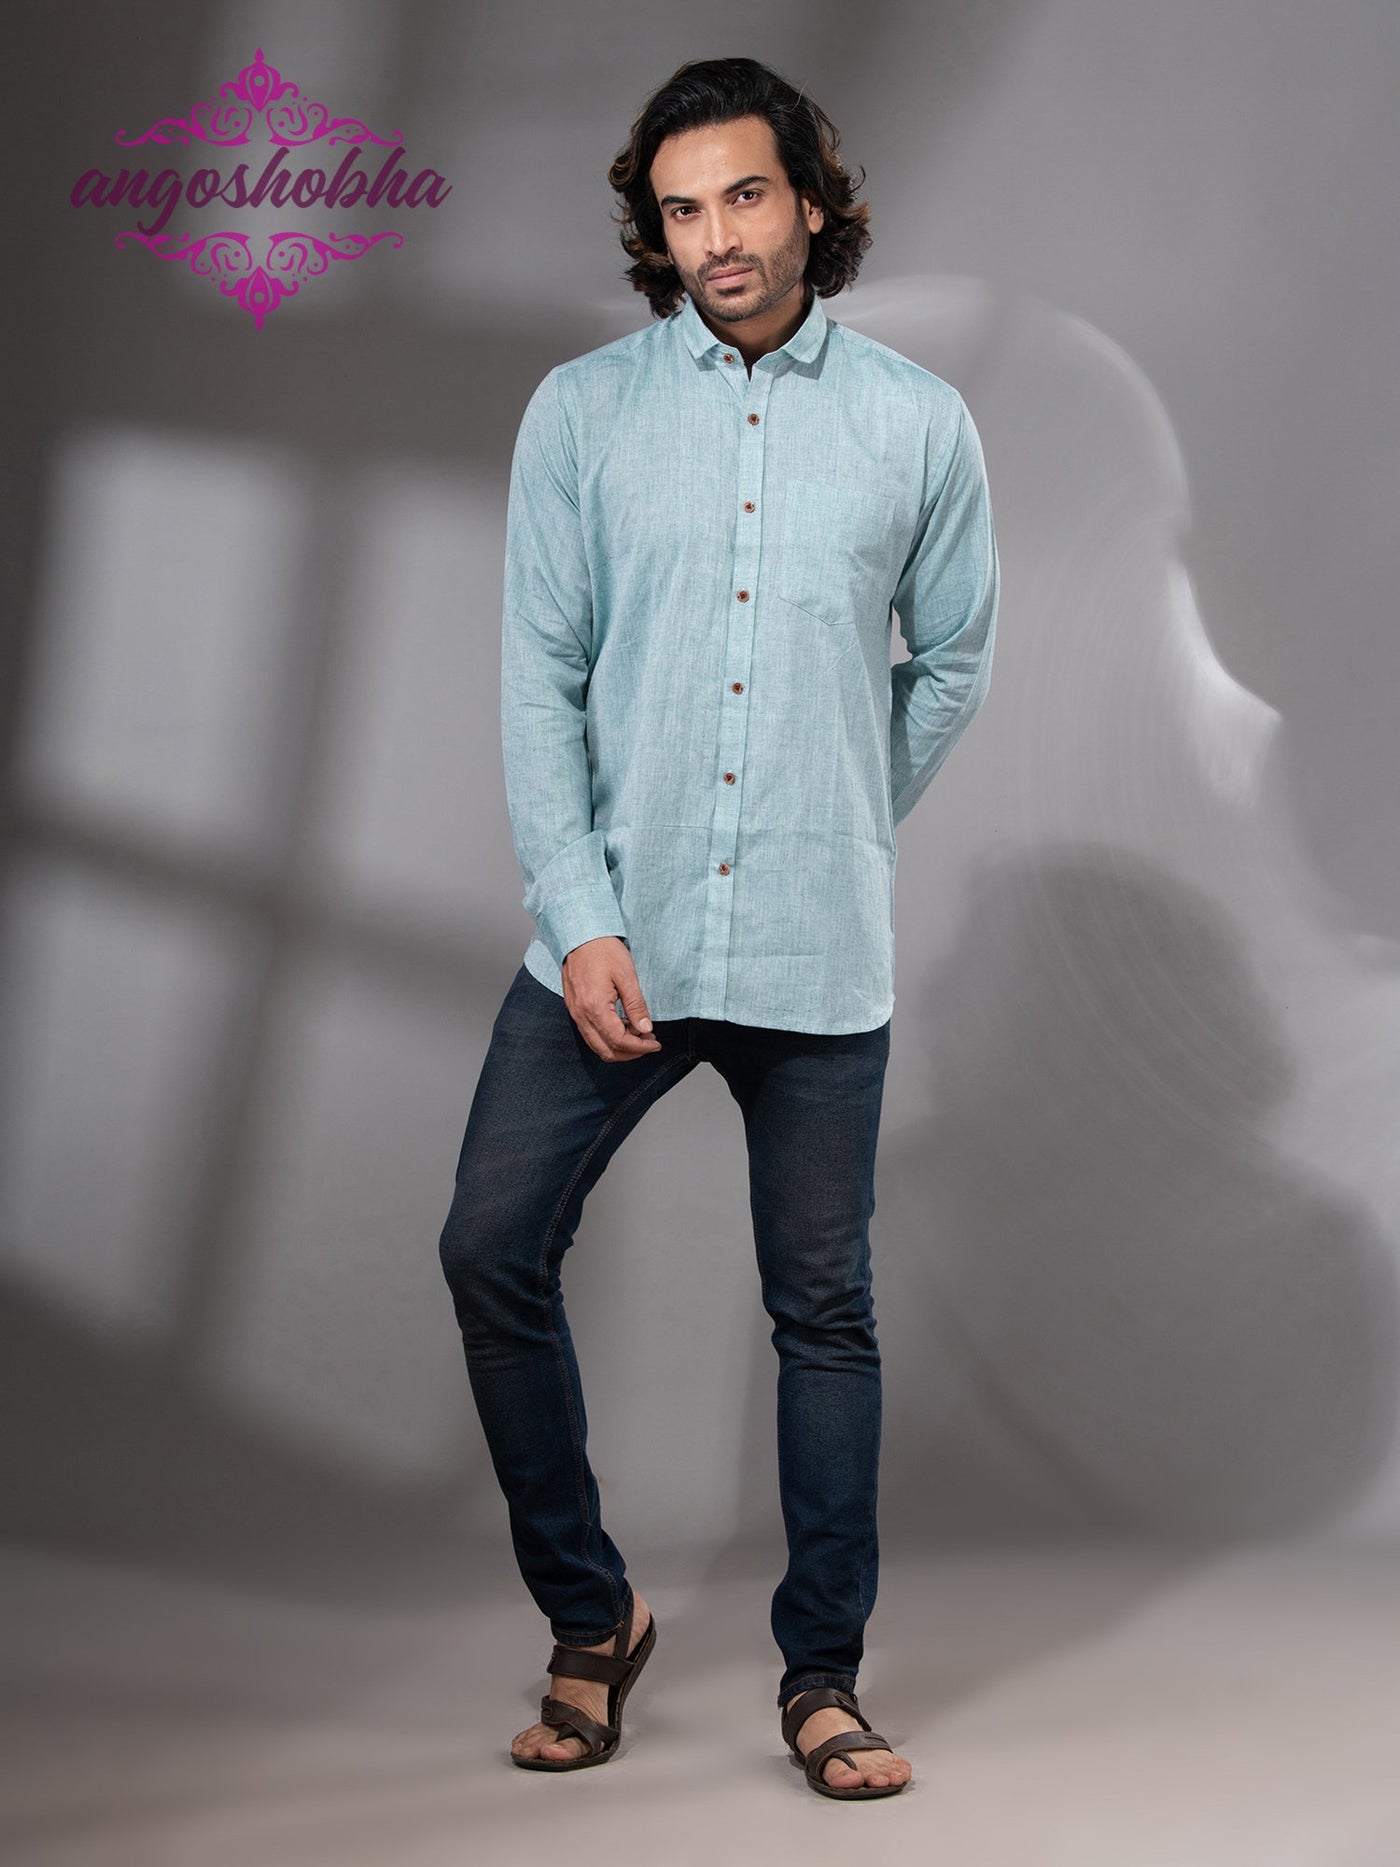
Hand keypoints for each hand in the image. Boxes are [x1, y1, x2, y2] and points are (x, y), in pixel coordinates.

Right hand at [560, 937, 662, 1061]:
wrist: (579, 934)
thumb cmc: (602, 950)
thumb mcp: (627, 976)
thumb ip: (636, 1006)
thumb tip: (645, 1029)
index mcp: (595, 1007)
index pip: (618, 1041)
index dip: (639, 1047)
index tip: (654, 1043)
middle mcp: (581, 1015)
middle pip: (605, 1050)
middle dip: (630, 1053)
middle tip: (648, 1043)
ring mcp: (575, 1013)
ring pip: (596, 1045)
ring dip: (618, 1047)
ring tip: (638, 1034)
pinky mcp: (574, 1008)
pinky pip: (590, 1033)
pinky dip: (607, 1037)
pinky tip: (623, 1025)